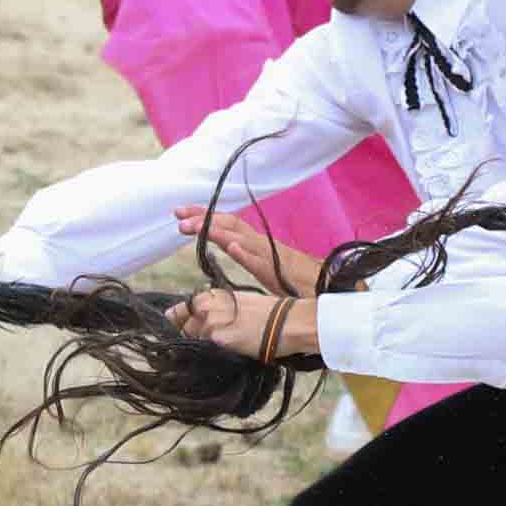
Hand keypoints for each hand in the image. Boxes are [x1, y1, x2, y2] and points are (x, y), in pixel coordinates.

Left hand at [174, 205, 319, 295]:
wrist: (327, 290)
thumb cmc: (296, 282)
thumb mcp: (266, 268)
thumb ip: (248, 257)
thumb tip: (229, 249)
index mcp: (256, 244)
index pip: (227, 225)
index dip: (204, 217)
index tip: (181, 214)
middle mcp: (261, 245)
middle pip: (230, 224)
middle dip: (202, 217)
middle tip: (177, 214)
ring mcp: (270, 257)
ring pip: (241, 239)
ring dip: (215, 231)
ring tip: (192, 227)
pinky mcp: (279, 273)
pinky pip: (261, 262)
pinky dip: (246, 253)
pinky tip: (232, 248)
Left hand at [174, 289, 303, 359]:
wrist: (288, 322)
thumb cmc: (269, 312)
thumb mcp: (237, 301)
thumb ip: (216, 308)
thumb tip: (200, 316)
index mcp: (209, 295)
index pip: (178, 311)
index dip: (176, 323)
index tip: (178, 330)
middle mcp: (204, 307)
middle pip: (182, 329)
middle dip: (189, 338)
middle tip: (204, 344)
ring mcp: (209, 324)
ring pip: (192, 343)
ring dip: (200, 349)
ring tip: (221, 350)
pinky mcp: (218, 340)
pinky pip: (205, 353)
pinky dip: (210, 357)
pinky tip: (225, 355)